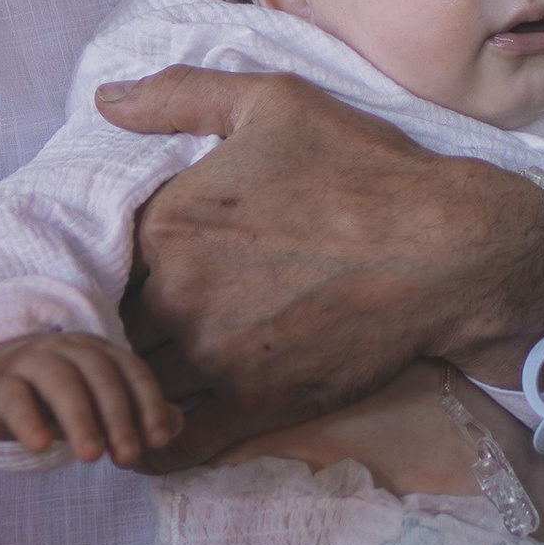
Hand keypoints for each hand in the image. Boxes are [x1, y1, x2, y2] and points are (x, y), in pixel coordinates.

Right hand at [0, 329, 181, 465]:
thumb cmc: (57, 399)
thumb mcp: (98, 408)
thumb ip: (138, 415)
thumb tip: (174, 425)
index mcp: (99, 351)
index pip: (131, 370)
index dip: (148, 404)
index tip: (158, 440)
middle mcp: (67, 349)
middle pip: (99, 376)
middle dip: (118, 417)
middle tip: (127, 457)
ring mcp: (30, 361)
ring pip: (59, 381)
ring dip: (80, 418)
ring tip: (91, 456)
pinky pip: (13, 396)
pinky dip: (28, 420)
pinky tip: (40, 445)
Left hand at [98, 68, 543, 462]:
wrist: (448, 247)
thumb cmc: (364, 168)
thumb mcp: (272, 102)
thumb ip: (178, 96)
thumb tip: (105, 100)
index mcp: (167, 220)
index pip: (95, 260)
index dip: (98, 270)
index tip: (113, 275)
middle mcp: (178, 293)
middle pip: (108, 327)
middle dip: (110, 331)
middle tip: (123, 332)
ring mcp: (215, 355)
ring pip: (135, 386)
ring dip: (129, 388)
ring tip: (132, 384)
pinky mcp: (257, 404)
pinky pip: (175, 444)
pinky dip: (152, 448)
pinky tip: (144, 441)